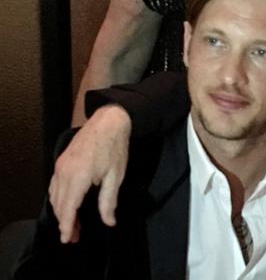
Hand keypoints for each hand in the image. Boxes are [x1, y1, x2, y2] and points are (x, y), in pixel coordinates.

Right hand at [48, 105, 131, 242]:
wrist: (108, 120)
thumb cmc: (115, 147)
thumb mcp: (116, 175)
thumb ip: (109, 200)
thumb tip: (109, 222)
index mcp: (78, 176)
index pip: (68, 208)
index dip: (67, 226)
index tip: (67, 240)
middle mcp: (64, 172)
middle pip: (59, 204)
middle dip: (65, 222)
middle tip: (75, 236)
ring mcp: (60, 165)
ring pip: (54, 196)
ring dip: (61, 211)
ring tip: (72, 224)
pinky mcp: (60, 161)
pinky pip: (54, 185)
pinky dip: (58, 198)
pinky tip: (67, 204)